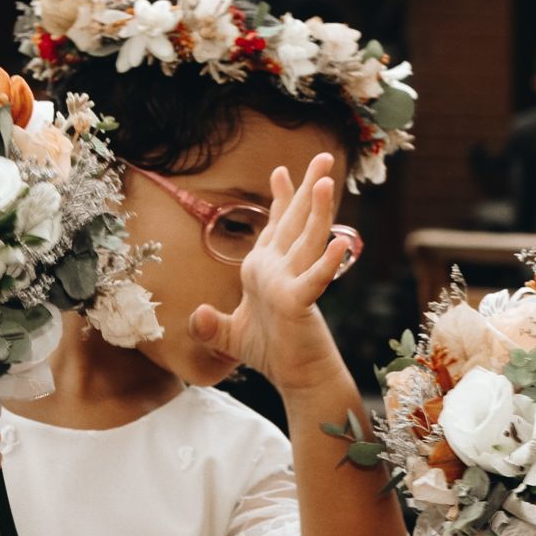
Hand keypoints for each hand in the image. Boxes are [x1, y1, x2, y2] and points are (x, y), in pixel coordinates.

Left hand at [189, 152, 352, 395]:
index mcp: (265, 270)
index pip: (275, 227)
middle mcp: (282, 270)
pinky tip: (337, 246)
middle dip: (309, 187)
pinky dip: (325, 264)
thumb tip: (198, 314)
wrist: (297, 378)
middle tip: (324, 157)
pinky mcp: (300, 306)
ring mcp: (294, 284)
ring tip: (326, 182)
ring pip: (307, 241)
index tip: (280, 171)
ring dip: (317, 212)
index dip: (281, 199)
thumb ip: (209, 325)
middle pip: (298, 222)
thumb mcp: (228, 335)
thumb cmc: (271, 353)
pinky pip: (313, 281)